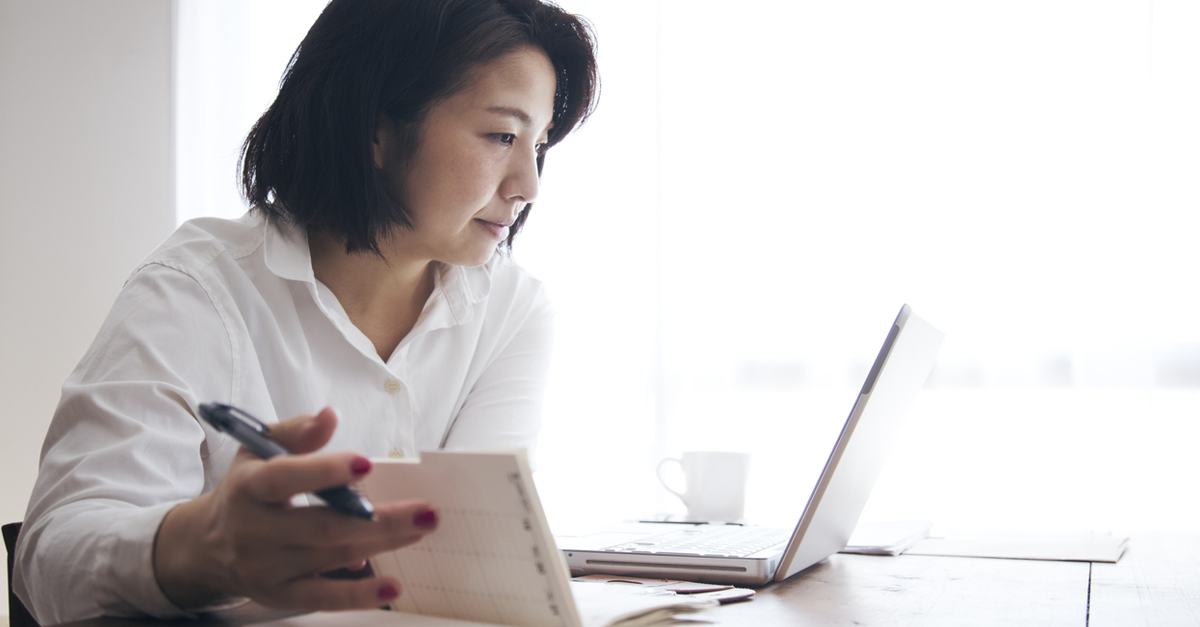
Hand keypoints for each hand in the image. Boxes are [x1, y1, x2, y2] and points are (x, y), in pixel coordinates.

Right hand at [153, 407, 435, 610]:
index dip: (325, 471)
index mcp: (248, 487)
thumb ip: (296, 431)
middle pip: (321, 526)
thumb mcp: (258, 449)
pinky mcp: (279, 595)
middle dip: (379, 519)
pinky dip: (359, 595)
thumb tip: (330, 416)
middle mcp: (253, 531)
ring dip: (383, 544)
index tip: (367, 464)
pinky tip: (393, 586)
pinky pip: (323, 598)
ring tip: (422, 527)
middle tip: (425, 510)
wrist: (207, 544)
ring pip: (331, 557)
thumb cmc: (246, 488)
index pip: (284, 479)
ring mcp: (266, 568)